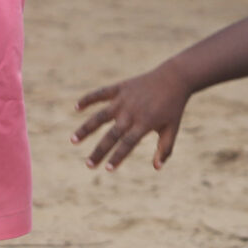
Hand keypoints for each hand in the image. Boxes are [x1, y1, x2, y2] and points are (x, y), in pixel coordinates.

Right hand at [73, 66, 193, 169]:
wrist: (174, 78)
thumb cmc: (173, 107)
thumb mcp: (172, 128)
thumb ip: (165, 149)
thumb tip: (156, 168)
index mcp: (145, 123)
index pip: (128, 144)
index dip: (117, 157)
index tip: (107, 169)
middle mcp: (131, 112)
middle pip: (111, 135)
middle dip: (99, 151)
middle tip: (88, 165)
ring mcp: (124, 99)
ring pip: (100, 116)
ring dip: (86, 128)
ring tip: (73, 140)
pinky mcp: (120, 88)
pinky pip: (101, 93)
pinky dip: (88, 99)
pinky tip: (76, 107)